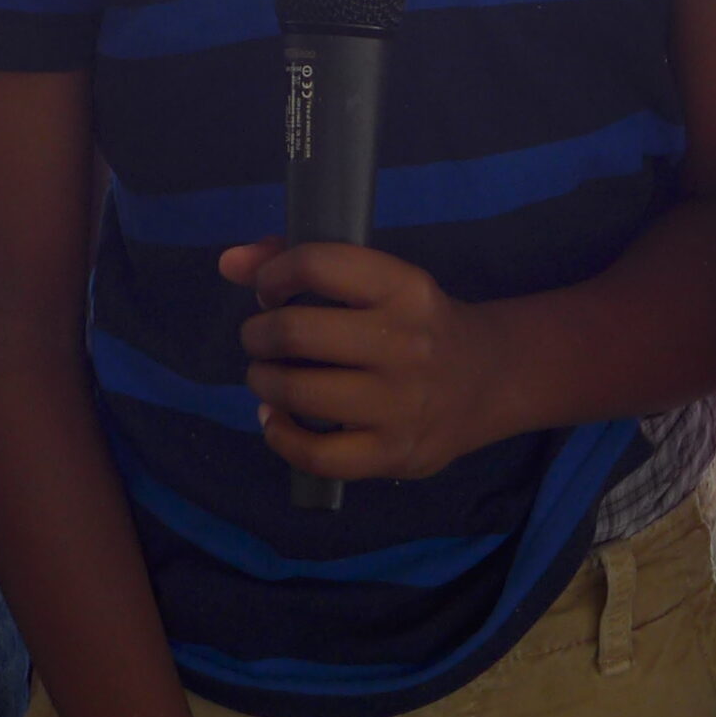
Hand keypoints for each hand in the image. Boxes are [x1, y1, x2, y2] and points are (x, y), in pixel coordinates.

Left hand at [220, 239, 498, 481]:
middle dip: (258, 334)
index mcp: (404, 287)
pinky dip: (280, 437)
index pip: (319, 263)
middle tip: (260, 339)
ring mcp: (401, 404)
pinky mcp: (394, 454)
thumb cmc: (416, 320)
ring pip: (299, 393)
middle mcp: (406, 342)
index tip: (268, 290)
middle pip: (296, 333)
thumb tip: (228, 262)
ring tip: (267, 376)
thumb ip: (304, 262)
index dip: (274, 274)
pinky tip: (276, 421)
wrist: (487, 379)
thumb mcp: (380, 280)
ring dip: (263, 382)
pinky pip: (316, 454)